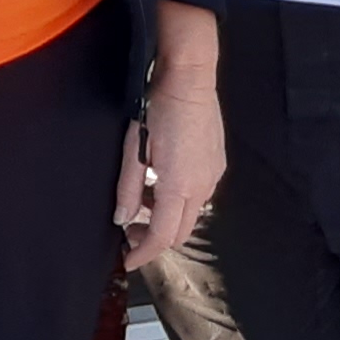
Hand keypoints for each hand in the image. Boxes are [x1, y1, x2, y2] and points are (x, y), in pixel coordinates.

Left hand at [119, 4, 224, 264]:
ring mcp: (213, 175)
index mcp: (178, 186)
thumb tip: (121, 219)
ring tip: (142, 204)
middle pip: (179, 231)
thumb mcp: (134, 149)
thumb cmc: (156, 109)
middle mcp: (202, 187)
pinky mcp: (218, 164)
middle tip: (129, 232)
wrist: (189, 78)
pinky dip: (178, 201)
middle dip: (154, 239)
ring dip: (166, 218)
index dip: (144, 253)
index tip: (128, 261)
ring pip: (190, 214)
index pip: (162, 237)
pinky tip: (161, 185)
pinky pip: (199, 195)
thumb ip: (128, 188)